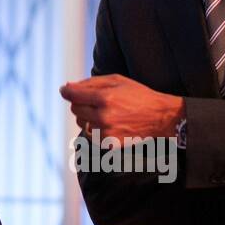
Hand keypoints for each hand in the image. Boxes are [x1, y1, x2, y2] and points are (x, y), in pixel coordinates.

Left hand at [61, 74, 183, 140]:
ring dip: (86, 115)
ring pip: (81, 121)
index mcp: (105, 98)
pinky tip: (108, 122)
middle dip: (80, 102)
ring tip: (103, 111)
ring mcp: (106, 132)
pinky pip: (90, 134)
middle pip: (75, 108)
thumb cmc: (137, 95)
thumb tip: (67, 87)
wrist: (159, 117)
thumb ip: (90, 83)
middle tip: (93, 99)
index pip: (73, 95)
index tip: (65, 90)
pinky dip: (94, 127)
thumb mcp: (116, 81)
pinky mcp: (109, 143)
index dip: (66, 91)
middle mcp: (103, 117)